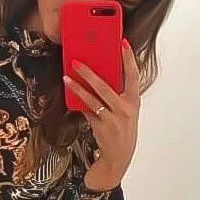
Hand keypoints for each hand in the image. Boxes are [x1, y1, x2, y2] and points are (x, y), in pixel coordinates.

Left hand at [63, 39, 139, 190]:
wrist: (119, 157)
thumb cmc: (122, 130)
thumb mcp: (125, 112)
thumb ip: (116, 95)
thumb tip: (99, 76)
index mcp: (133, 101)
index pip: (133, 75)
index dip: (129, 58)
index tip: (123, 43)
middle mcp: (125, 109)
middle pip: (105, 86)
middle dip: (89, 73)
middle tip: (77, 62)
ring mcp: (112, 120)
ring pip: (92, 99)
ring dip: (77, 88)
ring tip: (66, 78)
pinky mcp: (100, 128)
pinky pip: (87, 112)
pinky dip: (78, 103)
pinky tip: (70, 95)